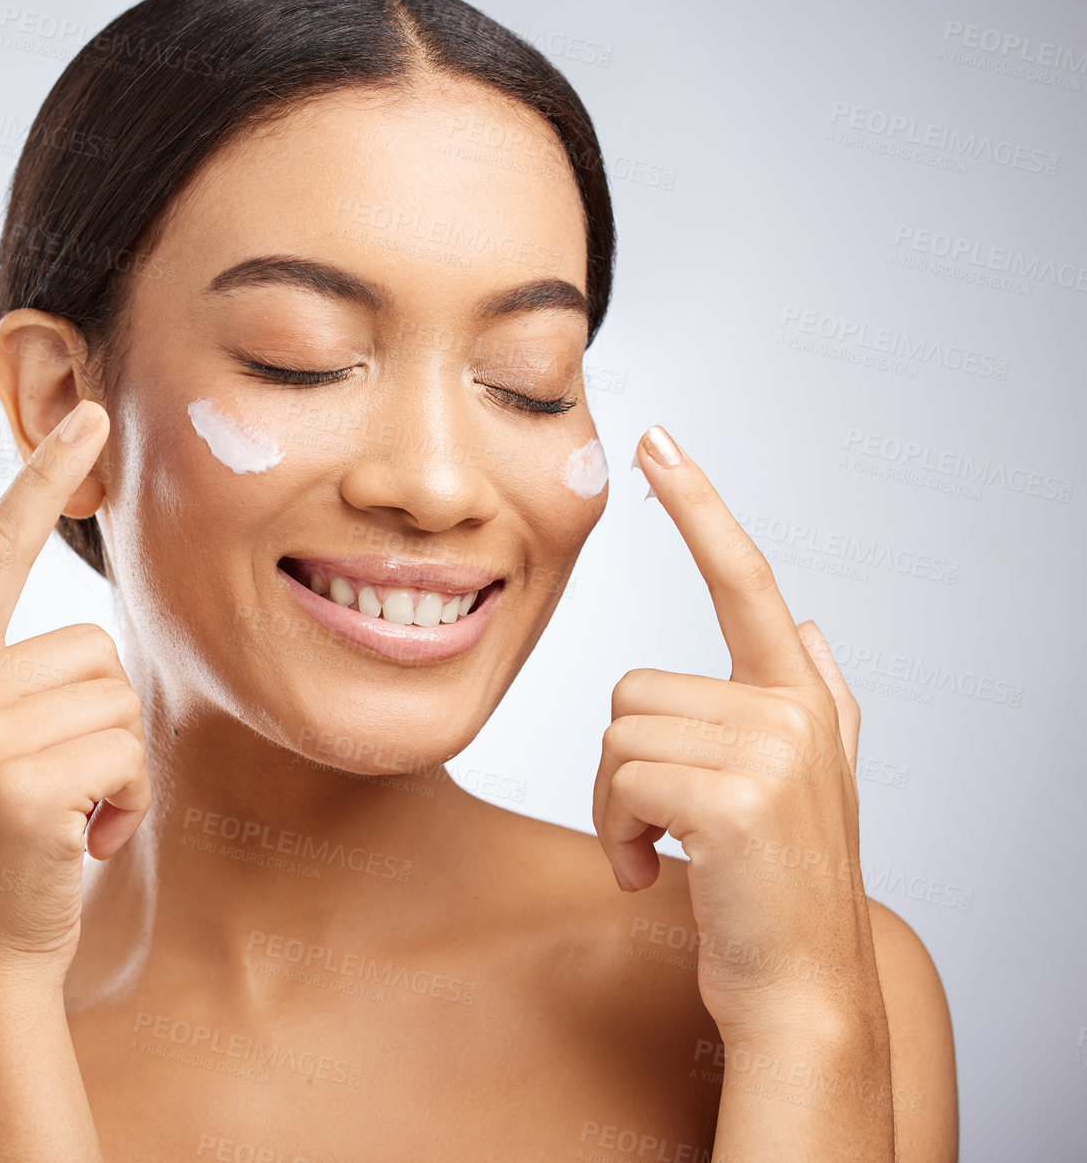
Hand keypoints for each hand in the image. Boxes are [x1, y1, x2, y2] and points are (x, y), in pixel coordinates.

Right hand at [0, 398, 150, 986]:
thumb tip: (1, 555)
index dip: (42, 479)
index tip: (93, 414)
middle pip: (92, 647)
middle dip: (99, 722)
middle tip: (50, 787)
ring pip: (117, 698)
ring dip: (116, 764)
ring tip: (61, 814)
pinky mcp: (12, 781)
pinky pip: (127, 753)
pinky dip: (125, 802)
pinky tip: (76, 842)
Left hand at [593, 424, 874, 1039]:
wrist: (799, 989)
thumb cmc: (781, 886)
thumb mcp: (811, 782)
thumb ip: (815, 698)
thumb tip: (802, 624)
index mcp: (799, 696)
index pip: (742, 579)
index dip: (699, 506)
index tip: (659, 441)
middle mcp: (794, 709)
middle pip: (630, 689)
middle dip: (619, 766)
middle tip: (654, 826)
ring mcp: (772, 750)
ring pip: (615, 735)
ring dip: (614, 805)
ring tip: (662, 850)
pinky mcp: (737, 797)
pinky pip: (619, 781)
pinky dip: (616, 833)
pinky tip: (654, 872)